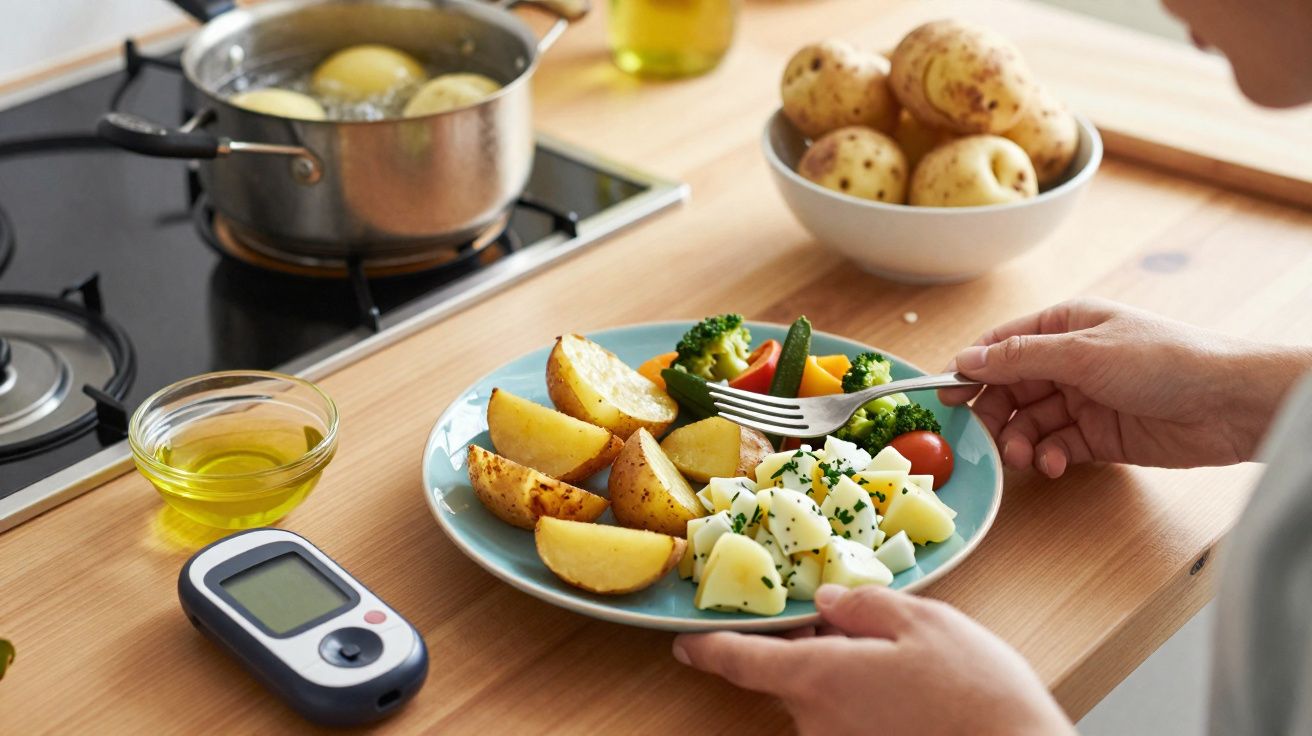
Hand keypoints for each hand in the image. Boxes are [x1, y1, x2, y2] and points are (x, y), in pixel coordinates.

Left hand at [673, 585, 1072, 735]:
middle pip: (789, 675)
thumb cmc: (975, 691)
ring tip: (893, 651)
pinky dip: (861, 695)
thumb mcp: (922, 622)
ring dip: (840, 669)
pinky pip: (848, 719)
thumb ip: (862, 606)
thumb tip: (827, 602)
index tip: (684, 643)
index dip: (708, 648)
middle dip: (808, 643)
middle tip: (843, 617)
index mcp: (818, 679)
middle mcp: (818, 722)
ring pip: (822, 697)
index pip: (740, 662)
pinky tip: (905, 683)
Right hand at [938, 298, 1311, 476]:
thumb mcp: (1084, 352)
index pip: (1000, 345)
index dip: (970, 370)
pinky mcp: (1099, 435)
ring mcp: (1084, 399)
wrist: (1229, 403)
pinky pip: (1055, 446)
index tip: (944, 399)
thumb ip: (1020, 357)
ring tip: (1024, 456)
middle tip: (986, 438)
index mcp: (1064, 326)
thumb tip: (966, 358)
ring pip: (1029, 421)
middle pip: (1009, 388)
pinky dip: (1047, 457)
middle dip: (995, 414)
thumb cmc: (1165, 359)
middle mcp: (1070, 360)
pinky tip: (1052, 464)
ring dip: (1020, 440)